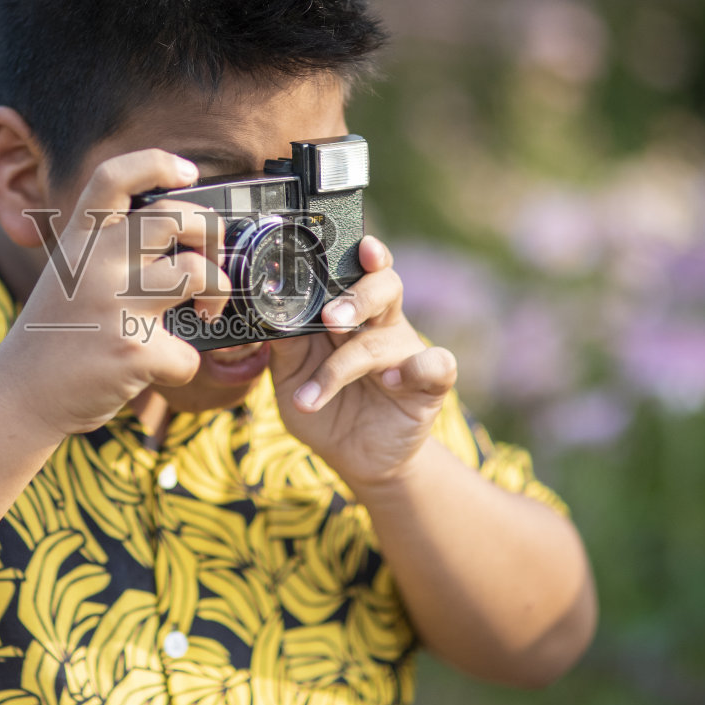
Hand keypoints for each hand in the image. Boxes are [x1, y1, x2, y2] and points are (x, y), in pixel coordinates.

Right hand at [0, 149, 229, 436]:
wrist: (18, 397)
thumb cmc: (54, 336)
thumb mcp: (68, 274)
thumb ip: (108, 250)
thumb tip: (180, 235)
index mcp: (79, 241)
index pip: (114, 178)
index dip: (157, 164)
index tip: (188, 173)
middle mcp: (95, 264)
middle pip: (176, 218)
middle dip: (212, 235)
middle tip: (211, 260)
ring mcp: (113, 305)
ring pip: (197, 273)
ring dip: (217, 293)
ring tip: (205, 310)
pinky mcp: (131, 350)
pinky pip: (189, 351)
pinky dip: (184, 363)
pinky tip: (161, 367)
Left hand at [268, 235, 457, 489]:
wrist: (353, 458)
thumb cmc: (321, 406)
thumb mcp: (289, 377)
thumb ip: (283, 346)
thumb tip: (267, 316)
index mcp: (347, 313)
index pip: (357, 271)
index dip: (362, 255)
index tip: (360, 246)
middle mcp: (380, 324)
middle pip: (383, 288)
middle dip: (357, 298)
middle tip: (330, 320)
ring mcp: (406, 352)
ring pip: (393, 333)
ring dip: (355, 355)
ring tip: (328, 378)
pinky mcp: (428, 385)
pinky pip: (437, 364)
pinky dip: (416, 368)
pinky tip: (391, 382)